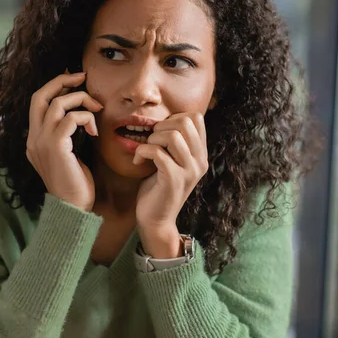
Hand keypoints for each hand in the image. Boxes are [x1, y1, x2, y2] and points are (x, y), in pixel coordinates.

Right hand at [26, 73, 102, 211]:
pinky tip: (95, 132)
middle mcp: (33, 138)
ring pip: (58, 103)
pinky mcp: (56, 147)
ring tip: (97, 109)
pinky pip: (71, 118)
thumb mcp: (67, 156)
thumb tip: (80, 116)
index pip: (38, 102)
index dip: (55, 86)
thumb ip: (66, 136)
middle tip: (83, 77)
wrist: (72, 209)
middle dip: (62, 81)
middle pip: (40, 95)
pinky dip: (86, 118)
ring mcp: (41, 142)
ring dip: (81, 100)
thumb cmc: (75, 185)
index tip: (75, 81)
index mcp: (34, 139)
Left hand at [134, 112, 207, 247]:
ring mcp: (189, 171)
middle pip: (186, 122)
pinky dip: (142, 151)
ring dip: (153, 138)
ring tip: (146, 151)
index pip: (196, 118)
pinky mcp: (174, 180)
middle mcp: (200, 161)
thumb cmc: (158, 188)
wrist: (156, 220)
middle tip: (151, 140)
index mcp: (201, 154)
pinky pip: (157, 152)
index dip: (174, 118)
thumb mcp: (173, 161)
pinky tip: (137, 161)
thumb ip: (176, 143)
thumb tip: (167, 119)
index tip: (161, 132)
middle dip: (162, 125)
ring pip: (173, 135)